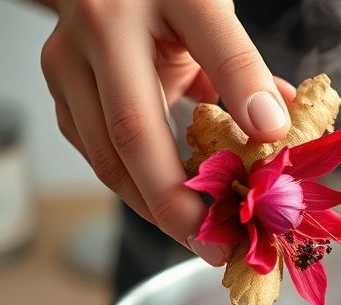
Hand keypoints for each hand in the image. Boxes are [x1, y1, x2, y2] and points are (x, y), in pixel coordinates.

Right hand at [40, 0, 294, 263]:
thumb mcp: (208, 7)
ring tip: (200, 238)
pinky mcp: (59, 93)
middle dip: (176, 201)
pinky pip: (99, 156)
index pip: (212, 44)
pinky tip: (172, 208)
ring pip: (107, 157)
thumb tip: (281, 128)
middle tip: (217, 245)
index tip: (272, 141)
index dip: (243, 94)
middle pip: (133, 130)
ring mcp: (67, 65)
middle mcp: (99, 30)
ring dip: (154, 206)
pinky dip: (137, 188)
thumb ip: (242, 63)